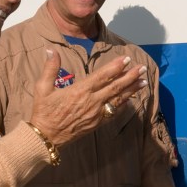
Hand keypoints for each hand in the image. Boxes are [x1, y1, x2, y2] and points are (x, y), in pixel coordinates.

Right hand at [27, 51, 145, 146]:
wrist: (46, 137)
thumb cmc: (44, 112)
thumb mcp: (42, 88)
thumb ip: (50, 68)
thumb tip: (51, 49)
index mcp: (80, 91)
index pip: (102, 76)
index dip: (116, 67)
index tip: (126, 59)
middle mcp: (91, 102)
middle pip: (115, 87)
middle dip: (130, 76)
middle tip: (142, 68)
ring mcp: (96, 114)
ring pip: (118, 100)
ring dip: (132, 89)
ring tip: (144, 81)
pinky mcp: (97, 123)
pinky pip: (114, 112)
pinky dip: (124, 104)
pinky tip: (132, 99)